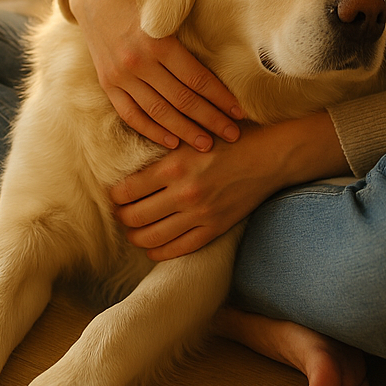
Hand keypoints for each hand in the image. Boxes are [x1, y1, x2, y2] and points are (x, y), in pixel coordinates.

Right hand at [68, 0, 243, 150]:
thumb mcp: (165, 6)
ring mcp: (120, 76)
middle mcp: (138, 62)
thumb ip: (188, 28)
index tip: (240, 111)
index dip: (221, 97)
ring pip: (159, 112)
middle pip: (182, 100)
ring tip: (207, 144)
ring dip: (186, 131)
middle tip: (233, 135)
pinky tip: (172, 142)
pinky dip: (152, 131)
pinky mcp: (107, 83)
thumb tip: (227, 50)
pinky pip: (131, 115)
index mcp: (158, 41)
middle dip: (211, 120)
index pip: (197, 78)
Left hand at [111, 113, 349, 260]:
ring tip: (133, 230)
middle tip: (121, 212)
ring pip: (151, 237)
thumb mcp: (193, 135)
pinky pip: (178, 249)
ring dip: (135, 236)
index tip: (115, 194)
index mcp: (174, 165)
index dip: (115, 196)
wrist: (270, 155)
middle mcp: (183, 193)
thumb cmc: (231, 137)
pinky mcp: (214, 229)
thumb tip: (130, 161)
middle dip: (121, 217)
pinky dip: (159, 251)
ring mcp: (200, 215)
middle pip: (133, 217)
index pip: (126, 191)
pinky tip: (153, 246)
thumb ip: (164, 148)